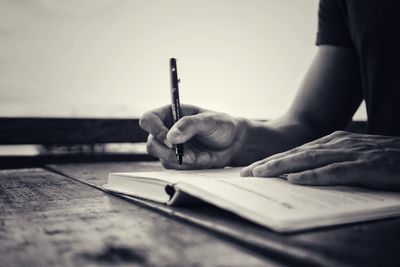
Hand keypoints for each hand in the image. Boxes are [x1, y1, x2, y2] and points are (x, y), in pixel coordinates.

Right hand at [139, 104, 243, 168]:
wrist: (232, 143)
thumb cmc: (220, 125)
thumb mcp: (208, 121)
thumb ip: (190, 125)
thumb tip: (171, 136)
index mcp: (170, 113)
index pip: (149, 119)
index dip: (155, 130)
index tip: (171, 141)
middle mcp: (166, 130)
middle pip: (151, 144)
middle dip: (169, 152)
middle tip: (188, 155)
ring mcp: (170, 147)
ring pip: (162, 158)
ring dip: (181, 161)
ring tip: (200, 156)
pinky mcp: (177, 160)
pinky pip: (174, 168)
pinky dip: (189, 166)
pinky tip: (202, 159)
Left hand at [241, 131, 399, 189]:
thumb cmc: (380, 157)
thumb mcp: (350, 154)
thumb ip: (327, 161)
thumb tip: (300, 173)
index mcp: (331, 141)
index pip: (294, 151)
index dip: (271, 160)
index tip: (251, 170)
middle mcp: (335, 143)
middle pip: (294, 153)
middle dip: (268, 163)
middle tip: (245, 174)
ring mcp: (349, 152)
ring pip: (307, 159)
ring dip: (281, 167)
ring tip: (259, 174)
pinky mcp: (363, 165)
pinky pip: (334, 171)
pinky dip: (312, 176)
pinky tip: (294, 180)